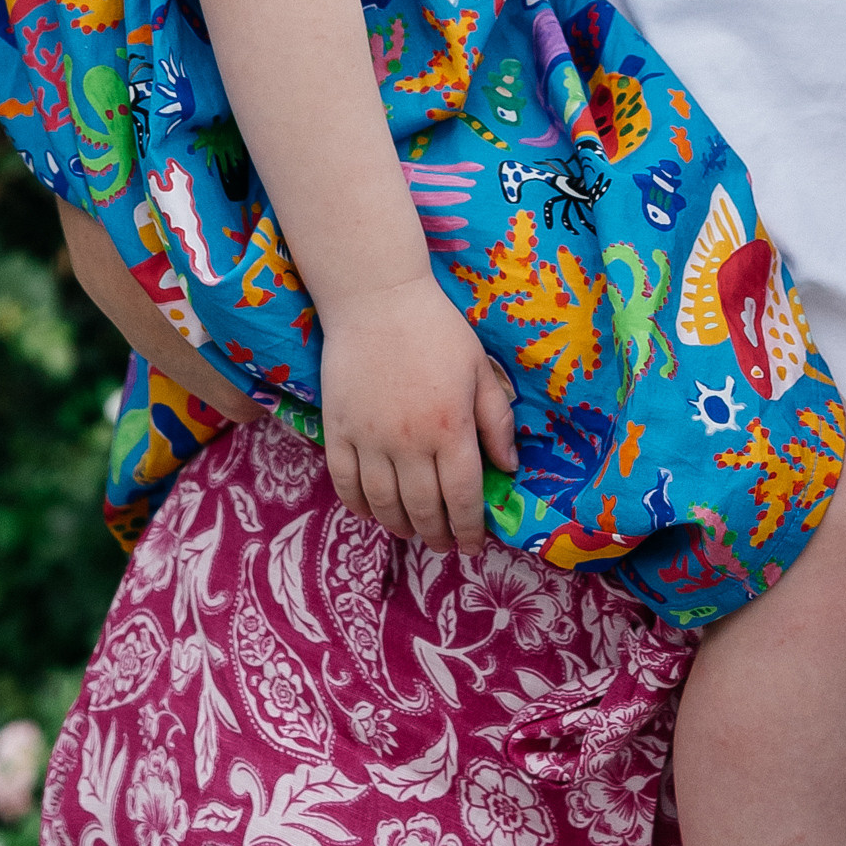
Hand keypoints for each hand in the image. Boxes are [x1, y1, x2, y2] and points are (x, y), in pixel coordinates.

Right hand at [319, 274, 519, 551]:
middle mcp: (410, 443)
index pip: (463, 497)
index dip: (469, 529)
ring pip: (383, 504)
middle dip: (436, 535)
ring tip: (411, 531)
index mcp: (451, 428)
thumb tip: (508, 468)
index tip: (473, 546)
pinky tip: (371, 511)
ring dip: (399, 526)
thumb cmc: (437, 330)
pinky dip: (358, 506)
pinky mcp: (337, 432)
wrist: (377, 299)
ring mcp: (369, 440)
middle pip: (422, 509)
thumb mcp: (480, 369)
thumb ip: (496, 421)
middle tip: (443, 544)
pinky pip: (345, 484)